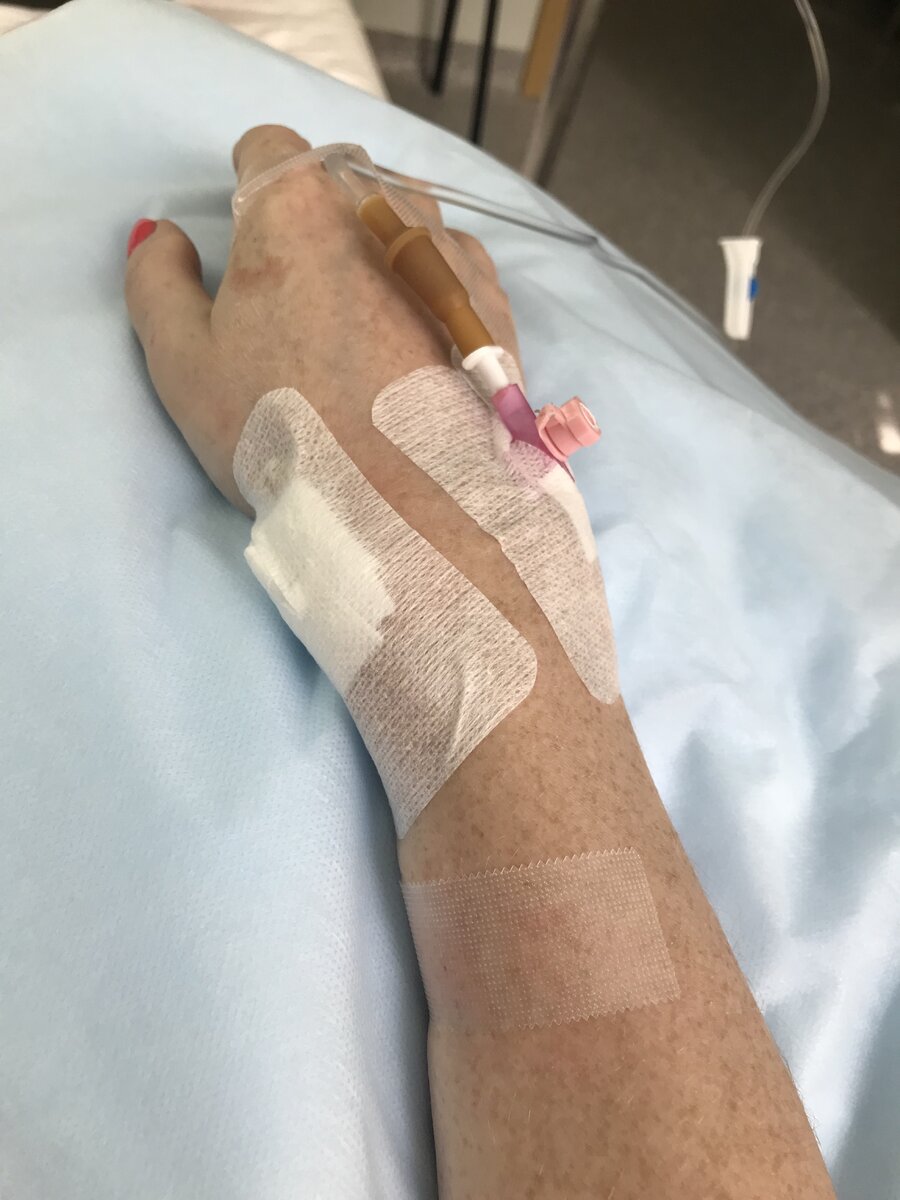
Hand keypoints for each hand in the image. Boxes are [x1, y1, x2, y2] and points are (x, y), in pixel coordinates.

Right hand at [124, 124, 509, 510]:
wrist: (408, 503)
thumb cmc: (283, 429)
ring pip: (402, 215)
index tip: (248, 243)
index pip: (266, 148)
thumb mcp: (184, 363)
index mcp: (296, 204)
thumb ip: (156, 282)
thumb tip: (162, 234)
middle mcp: (380, 206)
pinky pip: (451, 264)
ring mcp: (445, 250)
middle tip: (300, 296)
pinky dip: (428, 285)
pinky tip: (414, 344)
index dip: (248, 189)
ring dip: (377, 243)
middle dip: (314, 214)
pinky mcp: (489, 299)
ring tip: (362, 321)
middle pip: (339, 177)